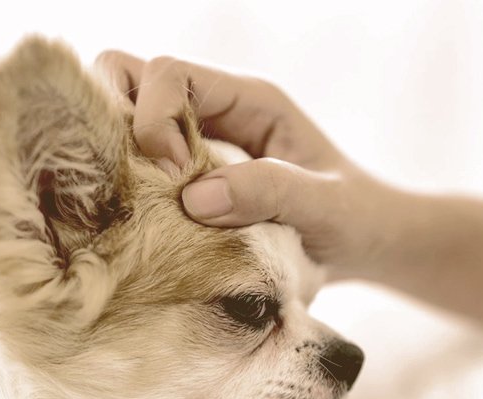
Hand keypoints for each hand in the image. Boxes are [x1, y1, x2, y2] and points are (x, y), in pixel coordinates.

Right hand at [94, 51, 391, 278]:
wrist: (362, 242)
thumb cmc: (353, 218)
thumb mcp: (325, 207)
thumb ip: (270, 193)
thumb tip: (194, 198)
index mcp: (250, 100)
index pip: (170, 73)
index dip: (154, 118)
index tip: (173, 178)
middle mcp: (217, 108)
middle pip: (130, 77)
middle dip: (121, 124)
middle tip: (145, 183)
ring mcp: (198, 138)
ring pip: (125, 115)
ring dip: (120, 153)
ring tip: (140, 200)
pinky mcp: (189, 171)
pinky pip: (137, 159)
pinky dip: (128, 180)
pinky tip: (146, 217)